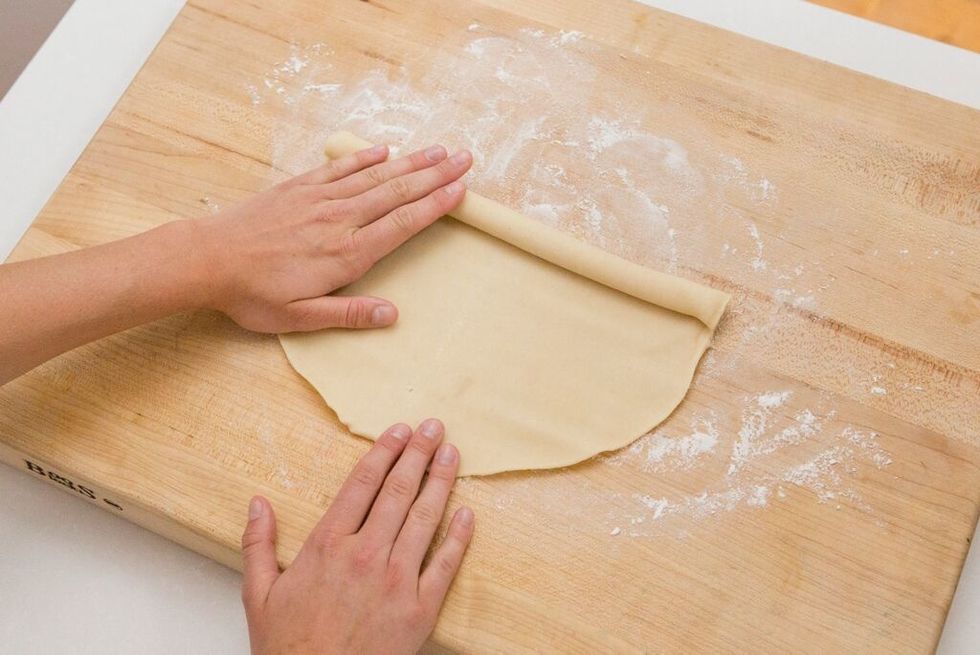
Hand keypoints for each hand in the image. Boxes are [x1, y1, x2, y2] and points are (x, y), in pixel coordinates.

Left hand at [195, 144, 471, 332]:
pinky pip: (339, 168)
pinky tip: (383, 151)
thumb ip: (348, 315)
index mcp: (345, 253)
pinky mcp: (298, 188)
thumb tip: (392, 315)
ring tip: (438, 150)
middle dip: (434, 175)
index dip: (434, 206)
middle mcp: (339, 220)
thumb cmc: (252, 294)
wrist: (207, 258)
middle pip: (396, 192)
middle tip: (465, 159)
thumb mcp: (299, 318)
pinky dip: (364, 158)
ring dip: (409, 162)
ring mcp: (319, 199)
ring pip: (374, 176)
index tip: (461, 191)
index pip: (401, 224)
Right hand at [240, 419, 474, 654]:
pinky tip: (467, 513)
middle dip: (417, 454)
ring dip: (441, 482)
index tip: (399, 431)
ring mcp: (396, 581)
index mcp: (327, 546)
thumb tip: (258, 503)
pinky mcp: (419, 609)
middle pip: (397, 492)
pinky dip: (458, 537)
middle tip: (433, 427)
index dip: (383, 452)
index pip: (362, 484)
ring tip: (452, 454)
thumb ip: (258, 545)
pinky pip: (445, 565)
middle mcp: (364, 555)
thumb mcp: (258, 595)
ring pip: (424, 519)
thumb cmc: (288, 648)